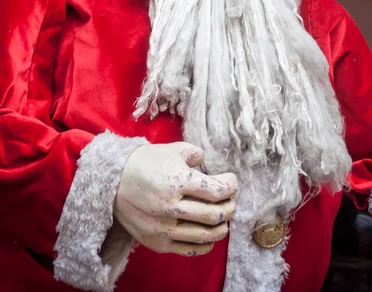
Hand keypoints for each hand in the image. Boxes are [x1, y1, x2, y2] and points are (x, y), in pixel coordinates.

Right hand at [114, 142, 236, 255]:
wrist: (112, 181)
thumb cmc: (145, 162)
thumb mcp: (172, 150)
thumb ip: (195, 154)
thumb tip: (209, 163)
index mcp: (177, 181)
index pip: (216, 190)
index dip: (230, 186)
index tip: (231, 180)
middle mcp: (172, 207)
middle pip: (215, 214)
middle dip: (230, 206)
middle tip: (231, 200)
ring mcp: (164, 228)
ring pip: (206, 235)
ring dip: (222, 226)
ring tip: (224, 218)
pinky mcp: (157, 243)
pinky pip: (189, 249)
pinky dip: (205, 243)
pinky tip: (210, 234)